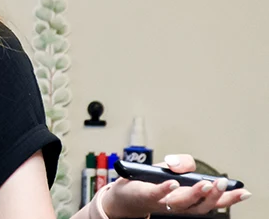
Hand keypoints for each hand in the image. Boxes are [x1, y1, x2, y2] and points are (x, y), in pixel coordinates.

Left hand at [102, 154, 251, 218]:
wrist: (126, 196)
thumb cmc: (152, 183)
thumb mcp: (172, 169)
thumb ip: (183, 164)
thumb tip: (182, 165)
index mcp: (190, 200)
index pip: (213, 201)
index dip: (229, 198)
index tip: (244, 192)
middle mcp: (179, 204)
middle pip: (200, 205)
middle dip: (214, 195)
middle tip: (223, 184)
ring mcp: (163, 202)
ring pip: (182, 202)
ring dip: (194, 193)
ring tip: (204, 184)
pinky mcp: (146, 195)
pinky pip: (156, 193)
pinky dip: (165, 189)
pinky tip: (173, 182)